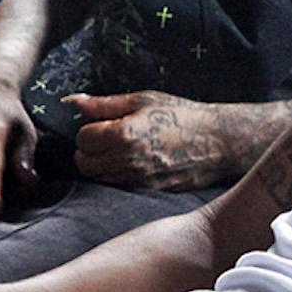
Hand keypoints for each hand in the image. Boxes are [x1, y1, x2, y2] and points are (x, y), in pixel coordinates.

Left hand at [68, 92, 237, 191]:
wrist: (217, 141)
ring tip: (121, 150)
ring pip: (98, 178)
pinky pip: (118, 186)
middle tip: (105, 139)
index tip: (101, 125)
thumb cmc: (182, 115)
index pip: (82, 139)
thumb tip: (74, 101)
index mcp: (124, 134)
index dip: (88, 130)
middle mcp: (127, 160)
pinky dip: (117, 176)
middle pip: (84, 163)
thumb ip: (105, 104)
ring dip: (102, 165)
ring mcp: (138, 179)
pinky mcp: (147, 191)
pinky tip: (132, 163)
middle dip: (89, 150)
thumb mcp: (143, 100)